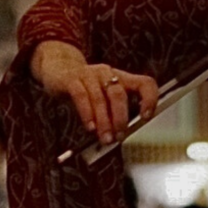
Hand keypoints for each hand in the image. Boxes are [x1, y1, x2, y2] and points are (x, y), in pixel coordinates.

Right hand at [30, 41, 158, 144]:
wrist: (58, 69)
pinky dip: (87, 113)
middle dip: (120, 118)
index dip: (149, 99)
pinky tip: (90, 127)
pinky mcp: (72, 79)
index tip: (146, 117)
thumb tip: (119, 136)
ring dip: (104, 122)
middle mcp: (107, 73)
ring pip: (100, 98)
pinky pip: (81, 96)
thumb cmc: (85, 88)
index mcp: (121, 78)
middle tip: (119, 136)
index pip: (145, 83)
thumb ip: (111, 113)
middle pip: (119, 94)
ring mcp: (89, 74)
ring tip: (105, 138)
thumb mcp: (103, 96)